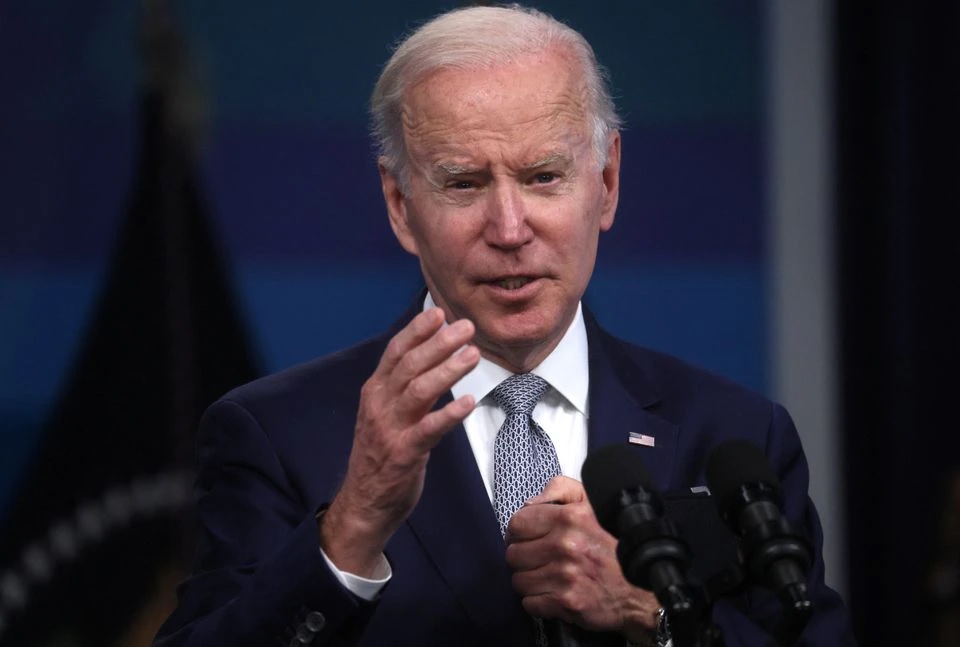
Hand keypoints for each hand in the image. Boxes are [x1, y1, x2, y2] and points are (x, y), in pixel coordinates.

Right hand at [320, 307, 479, 575]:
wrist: (363, 503)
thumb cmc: (381, 454)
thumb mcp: (383, 413)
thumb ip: (401, 386)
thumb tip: (429, 354)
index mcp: (374, 392)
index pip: (395, 352)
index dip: (418, 331)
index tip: (441, 313)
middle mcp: (378, 405)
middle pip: (409, 365)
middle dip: (439, 343)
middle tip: (467, 328)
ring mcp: (389, 429)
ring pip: (419, 390)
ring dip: (448, 370)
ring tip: (473, 354)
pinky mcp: (403, 454)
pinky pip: (428, 429)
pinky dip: (449, 414)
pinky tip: (468, 401)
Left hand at [505, 476, 660, 641]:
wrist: (642, 589)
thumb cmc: (615, 546)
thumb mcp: (593, 501)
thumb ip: (559, 489)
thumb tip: (529, 503)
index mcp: (570, 517)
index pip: (517, 523)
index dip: (519, 532)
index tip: (528, 539)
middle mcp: (566, 544)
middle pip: (513, 554)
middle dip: (524, 559)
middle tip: (540, 560)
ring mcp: (565, 575)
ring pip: (519, 580)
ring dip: (530, 581)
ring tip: (548, 578)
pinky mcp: (567, 601)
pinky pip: (530, 603)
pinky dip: (538, 602)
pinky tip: (554, 594)